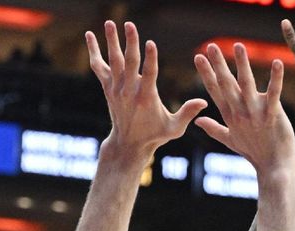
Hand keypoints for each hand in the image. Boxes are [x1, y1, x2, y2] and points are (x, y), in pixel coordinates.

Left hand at [85, 21, 205, 158]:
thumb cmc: (155, 135)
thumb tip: (204, 102)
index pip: (149, 75)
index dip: (150, 58)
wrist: (128, 143)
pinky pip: (98, 66)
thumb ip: (188, 113)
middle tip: (131, 25)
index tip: (150, 43)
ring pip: (113, 61)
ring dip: (112, 41)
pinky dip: (94, 51)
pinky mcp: (108, 87)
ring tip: (111, 23)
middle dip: (130, 43)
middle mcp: (129, 91)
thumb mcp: (174, 128)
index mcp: (146, 98)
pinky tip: (90, 35)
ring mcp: (116, 88)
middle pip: (129, 62)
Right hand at [193, 43, 294, 171]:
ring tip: (238, 46)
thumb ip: (214, 129)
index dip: (207, 74)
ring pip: (246, 85)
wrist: (274, 169)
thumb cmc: (255, 153)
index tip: (198, 57)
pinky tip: (277, 62)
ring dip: (242, 65)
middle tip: (210, 46)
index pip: (215, 91)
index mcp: (230, 116)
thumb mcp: (230, 140)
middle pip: (226, 85)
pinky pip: (273, 94)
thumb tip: (197, 121)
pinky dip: (276, 79)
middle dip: (218, 65)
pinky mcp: (272, 116)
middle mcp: (240, 113)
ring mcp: (255, 114)